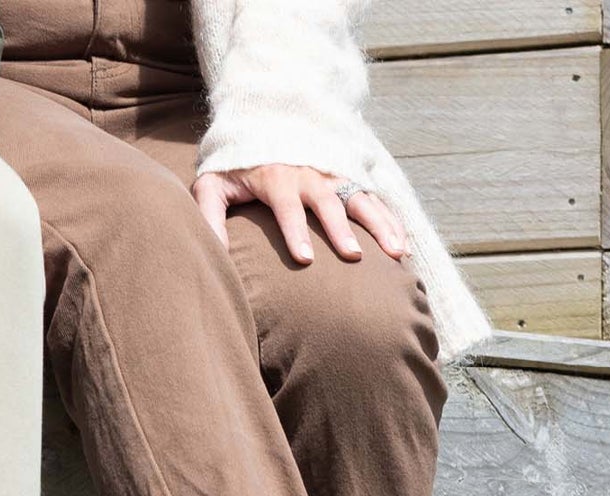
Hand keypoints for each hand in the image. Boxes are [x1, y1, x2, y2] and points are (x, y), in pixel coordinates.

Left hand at [192, 165, 406, 265]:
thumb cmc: (233, 165)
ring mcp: (333, 175)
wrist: (262, 122)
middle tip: (353, 257)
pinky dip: (390, 221)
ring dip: (380, 226)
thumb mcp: (212, 184)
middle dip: (341, 230)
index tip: (305, 259)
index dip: (295, 232)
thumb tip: (212, 253)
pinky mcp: (348, 178)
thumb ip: (208, 215)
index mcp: (276, 177)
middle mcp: (309, 174)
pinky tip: (402, 245)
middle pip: (328, 203)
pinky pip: (373, 200)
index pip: (287, 206)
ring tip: (396, 253)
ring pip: (360, 200)